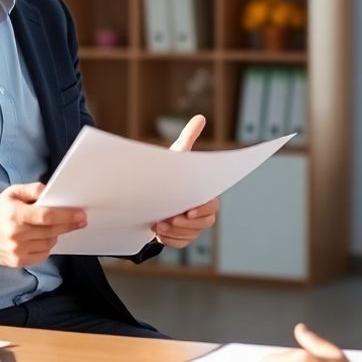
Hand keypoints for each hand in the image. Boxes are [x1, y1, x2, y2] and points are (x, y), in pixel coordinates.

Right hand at [0, 182, 85, 267]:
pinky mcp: (17, 262)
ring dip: (55, 235)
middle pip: (51, 231)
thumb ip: (32, 190)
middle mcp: (16, 234)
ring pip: (49, 244)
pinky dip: (46, 247)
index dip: (66, 216)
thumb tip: (49, 191)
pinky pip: (42, 255)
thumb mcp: (12, 193)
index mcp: (15, 215)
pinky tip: (41, 239)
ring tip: (51, 228)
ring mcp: (16, 250)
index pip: (47, 216)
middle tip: (80, 220)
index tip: (80, 215)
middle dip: (69, 225)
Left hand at [153, 115, 219, 248]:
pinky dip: (169, 240)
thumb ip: (189, 139)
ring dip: (175, 232)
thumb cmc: (167, 175)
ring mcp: (191, 227)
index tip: (188, 209)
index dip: (202, 209)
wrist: (149, 195)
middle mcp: (200, 212)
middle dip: (186, 223)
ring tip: (158, 225)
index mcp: (203, 194)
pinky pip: (179, 244)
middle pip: (203, 224)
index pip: (212, 205)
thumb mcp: (177, 157)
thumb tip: (200, 118)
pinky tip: (158, 233)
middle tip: (169, 219)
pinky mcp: (179, 238)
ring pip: (190, 235)